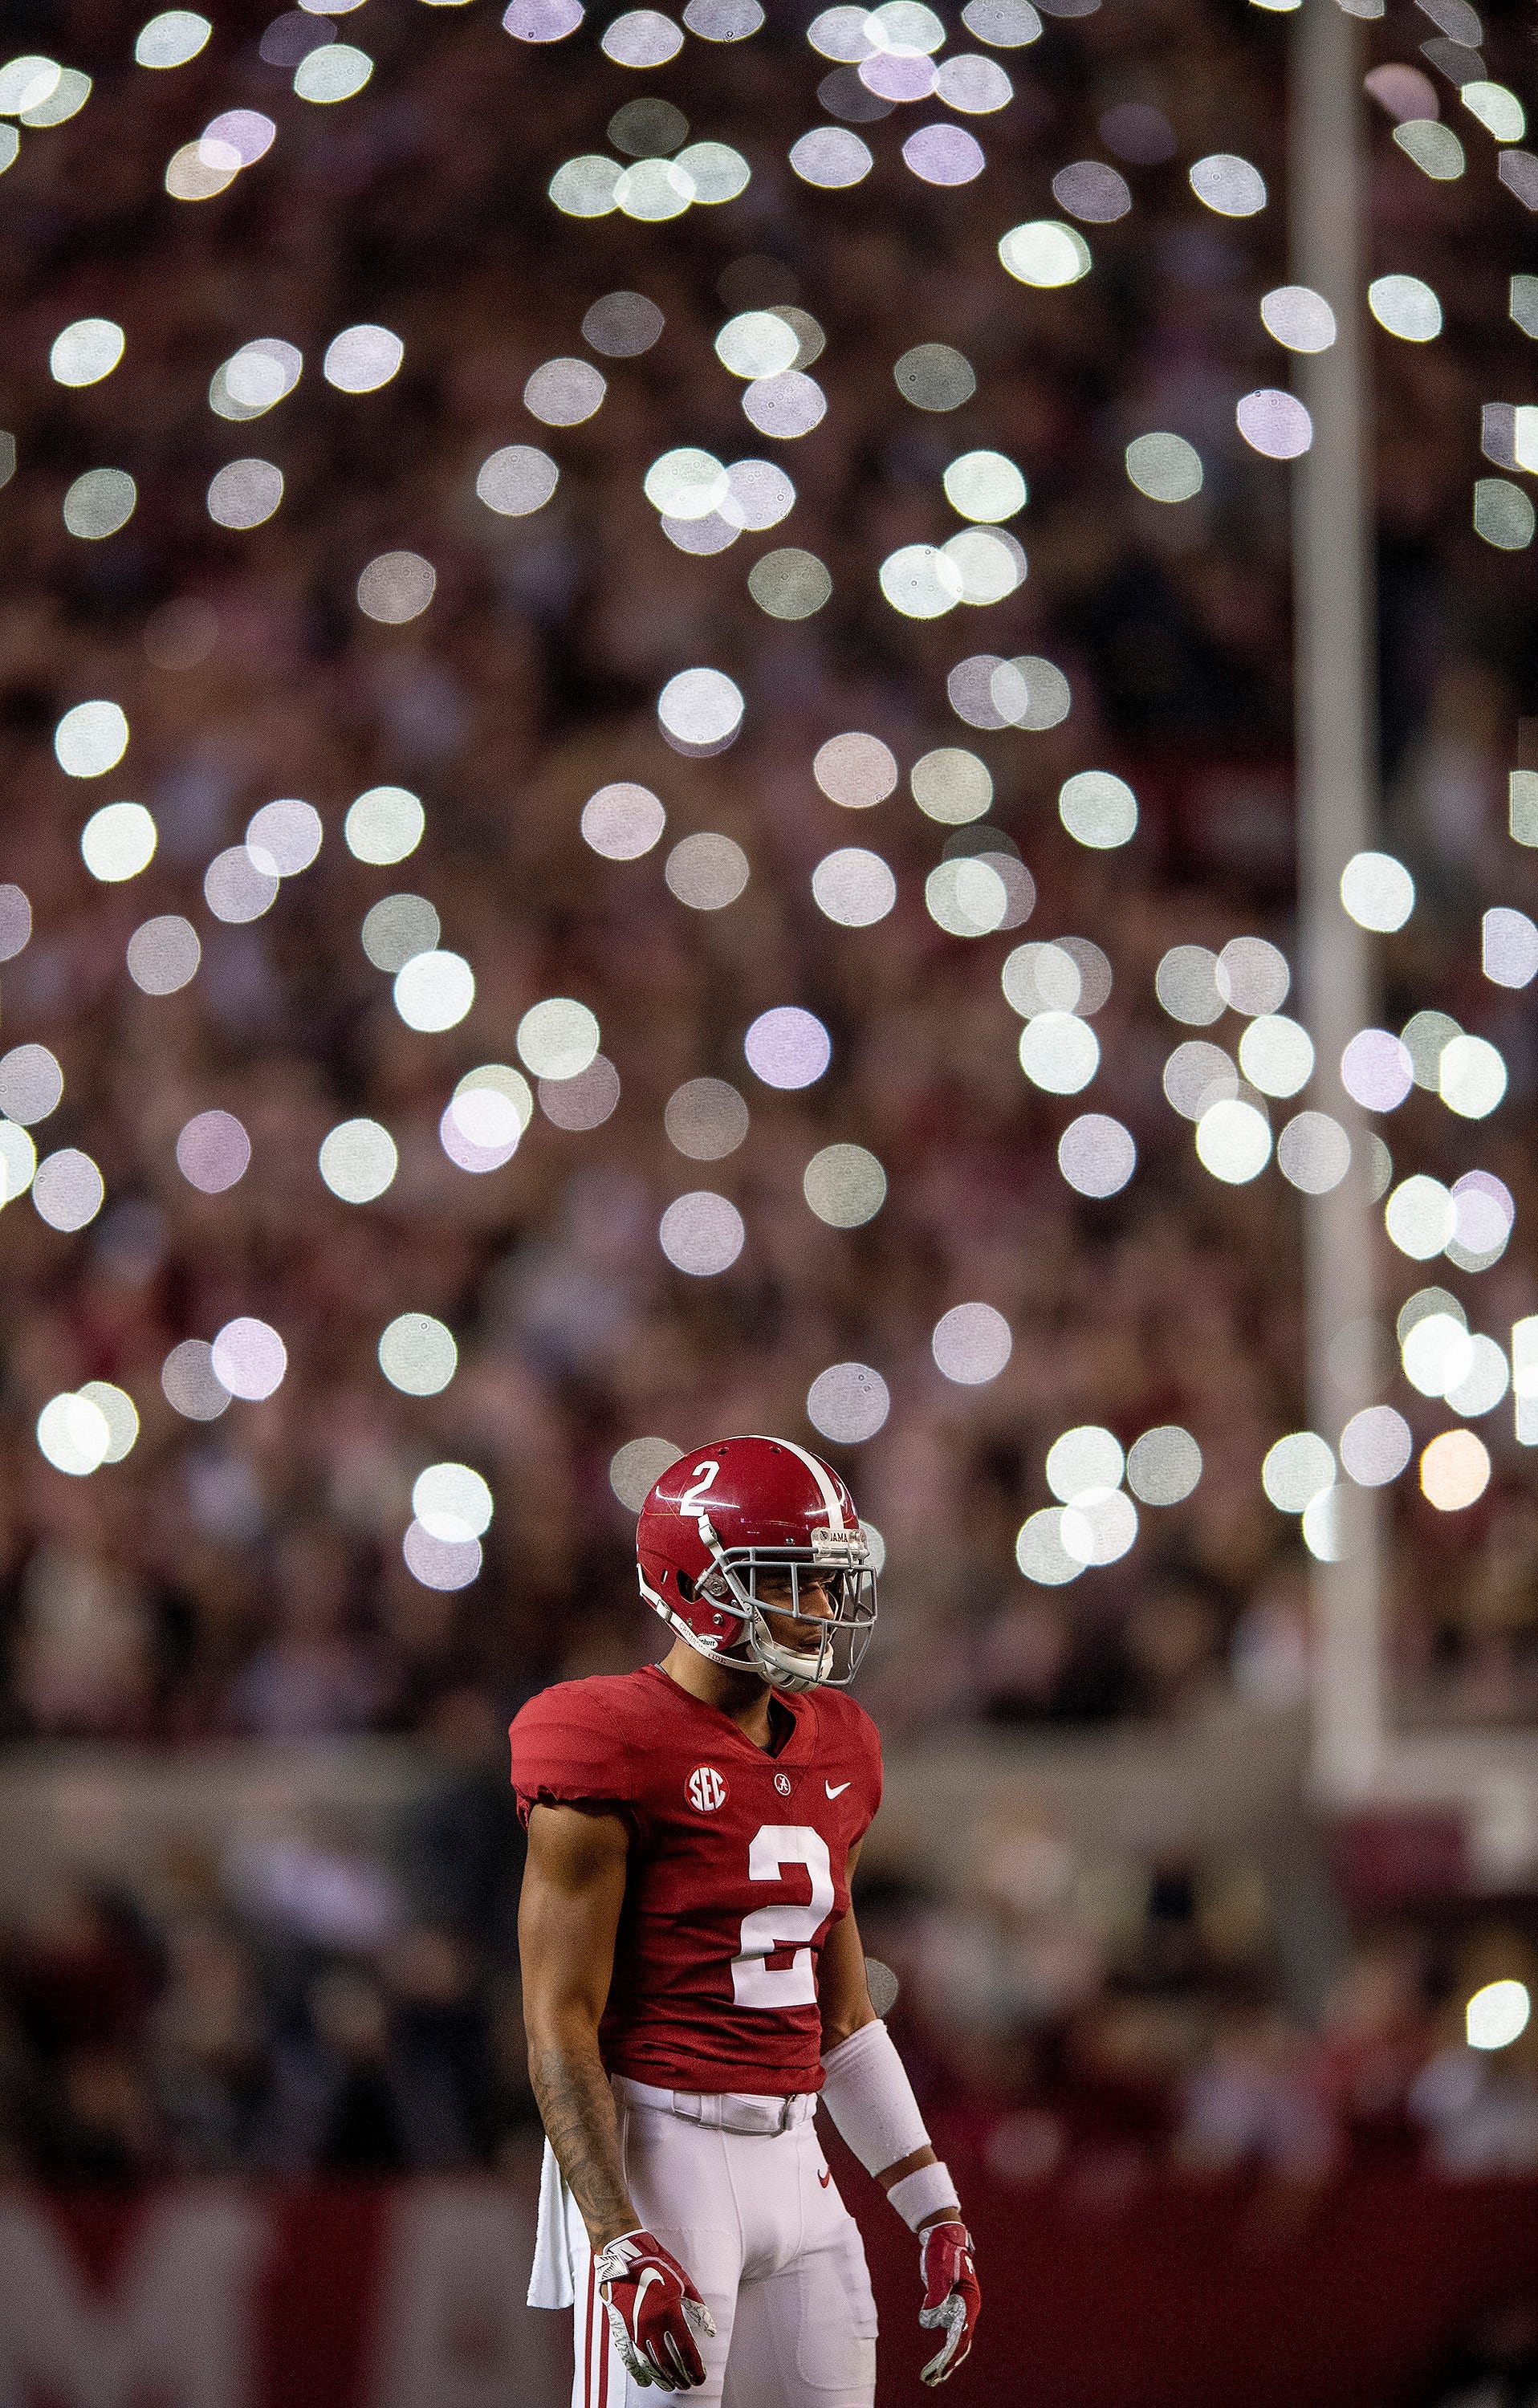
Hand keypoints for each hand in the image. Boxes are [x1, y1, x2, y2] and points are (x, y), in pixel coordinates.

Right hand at [593, 2229, 715, 2390]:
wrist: (625, 2255)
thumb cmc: (658, 2265)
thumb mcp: (683, 2282)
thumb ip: (697, 2308)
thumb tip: (710, 2330)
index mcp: (670, 2313)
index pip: (685, 2349)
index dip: (694, 2367)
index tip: (700, 2378)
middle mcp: (652, 2324)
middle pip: (668, 2361)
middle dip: (680, 2376)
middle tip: (687, 2385)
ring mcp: (634, 2328)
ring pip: (649, 2363)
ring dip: (661, 2378)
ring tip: (671, 2386)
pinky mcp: (620, 2327)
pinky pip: (628, 2356)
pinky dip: (637, 2372)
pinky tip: (645, 2381)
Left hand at [917, 2219, 979, 2385]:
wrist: (944, 2236)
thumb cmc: (942, 2251)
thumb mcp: (938, 2271)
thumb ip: (936, 2295)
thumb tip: (928, 2320)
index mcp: (969, 2300)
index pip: (961, 2333)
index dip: (951, 2353)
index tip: (942, 2368)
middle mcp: (968, 2307)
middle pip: (960, 2341)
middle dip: (948, 2361)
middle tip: (933, 2379)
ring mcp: (961, 2307)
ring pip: (955, 2339)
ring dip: (946, 2358)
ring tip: (933, 2375)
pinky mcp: (952, 2305)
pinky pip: (950, 2331)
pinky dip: (945, 2347)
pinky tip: (939, 2361)